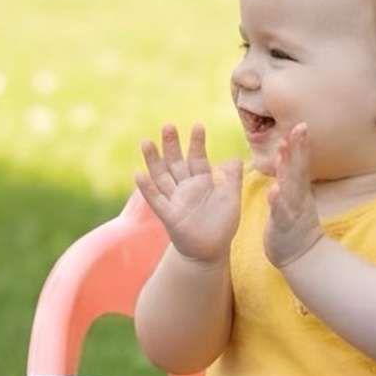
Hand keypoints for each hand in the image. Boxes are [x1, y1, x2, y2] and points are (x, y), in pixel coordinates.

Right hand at [135, 122, 243, 264]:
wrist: (211, 250)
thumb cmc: (222, 224)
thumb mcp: (231, 199)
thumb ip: (232, 179)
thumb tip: (237, 158)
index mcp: (202, 181)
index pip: (197, 157)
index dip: (197, 143)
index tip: (198, 125)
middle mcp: (185, 187)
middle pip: (175, 162)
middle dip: (171, 145)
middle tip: (168, 126)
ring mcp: (175, 200)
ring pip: (161, 176)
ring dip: (153, 160)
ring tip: (146, 142)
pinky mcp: (168, 215)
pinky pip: (155, 200)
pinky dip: (147, 188)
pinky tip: (138, 174)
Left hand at [264, 124, 323, 268]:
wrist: (302, 255)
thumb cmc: (294, 225)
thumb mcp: (295, 198)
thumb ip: (293, 179)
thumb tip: (289, 158)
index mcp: (298, 189)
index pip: (300, 163)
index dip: (300, 145)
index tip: (300, 124)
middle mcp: (298, 196)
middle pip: (298, 169)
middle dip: (298, 148)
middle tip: (299, 127)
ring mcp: (292, 210)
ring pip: (290, 186)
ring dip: (287, 168)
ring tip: (284, 151)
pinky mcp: (283, 225)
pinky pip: (281, 211)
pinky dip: (278, 200)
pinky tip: (274, 190)